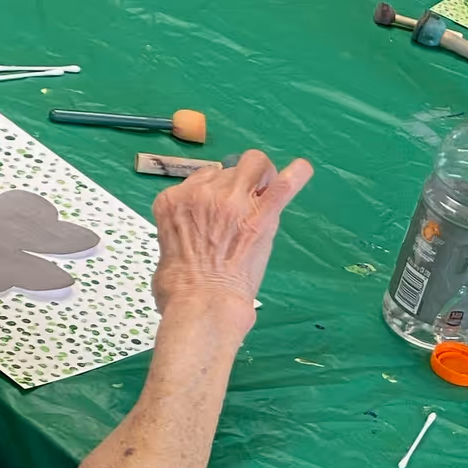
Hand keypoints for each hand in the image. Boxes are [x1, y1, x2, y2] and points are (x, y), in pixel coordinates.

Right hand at [152, 148, 312, 317]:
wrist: (202, 303)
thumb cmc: (179, 288)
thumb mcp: (166, 247)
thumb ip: (183, 228)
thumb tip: (199, 230)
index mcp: (173, 200)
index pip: (203, 177)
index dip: (216, 189)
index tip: (223, 206)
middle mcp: (203, 193)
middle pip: (228, 169)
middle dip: (238, 182)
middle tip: (245, 203)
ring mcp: (233, 201)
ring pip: (254, 164)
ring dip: (261, 175)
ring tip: (266, 192)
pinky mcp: (261, 216)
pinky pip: (284, 185)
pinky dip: (296, 175)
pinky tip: (301, 171)